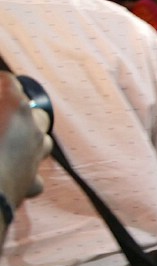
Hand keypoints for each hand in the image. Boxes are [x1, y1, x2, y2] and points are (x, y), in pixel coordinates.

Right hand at [0, 72, 51, 208]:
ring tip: (8, 142)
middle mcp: (32, 129)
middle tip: (2, 114)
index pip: (9, 82)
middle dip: (21, 110)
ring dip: (29, 139)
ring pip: (42, 141)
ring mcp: (35, 157)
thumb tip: (0, 97)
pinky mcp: (32, 183)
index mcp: (14, 108)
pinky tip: (10, 173)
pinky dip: (25, 172)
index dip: (1, 82)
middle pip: (35, 112)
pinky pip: (35, 174)